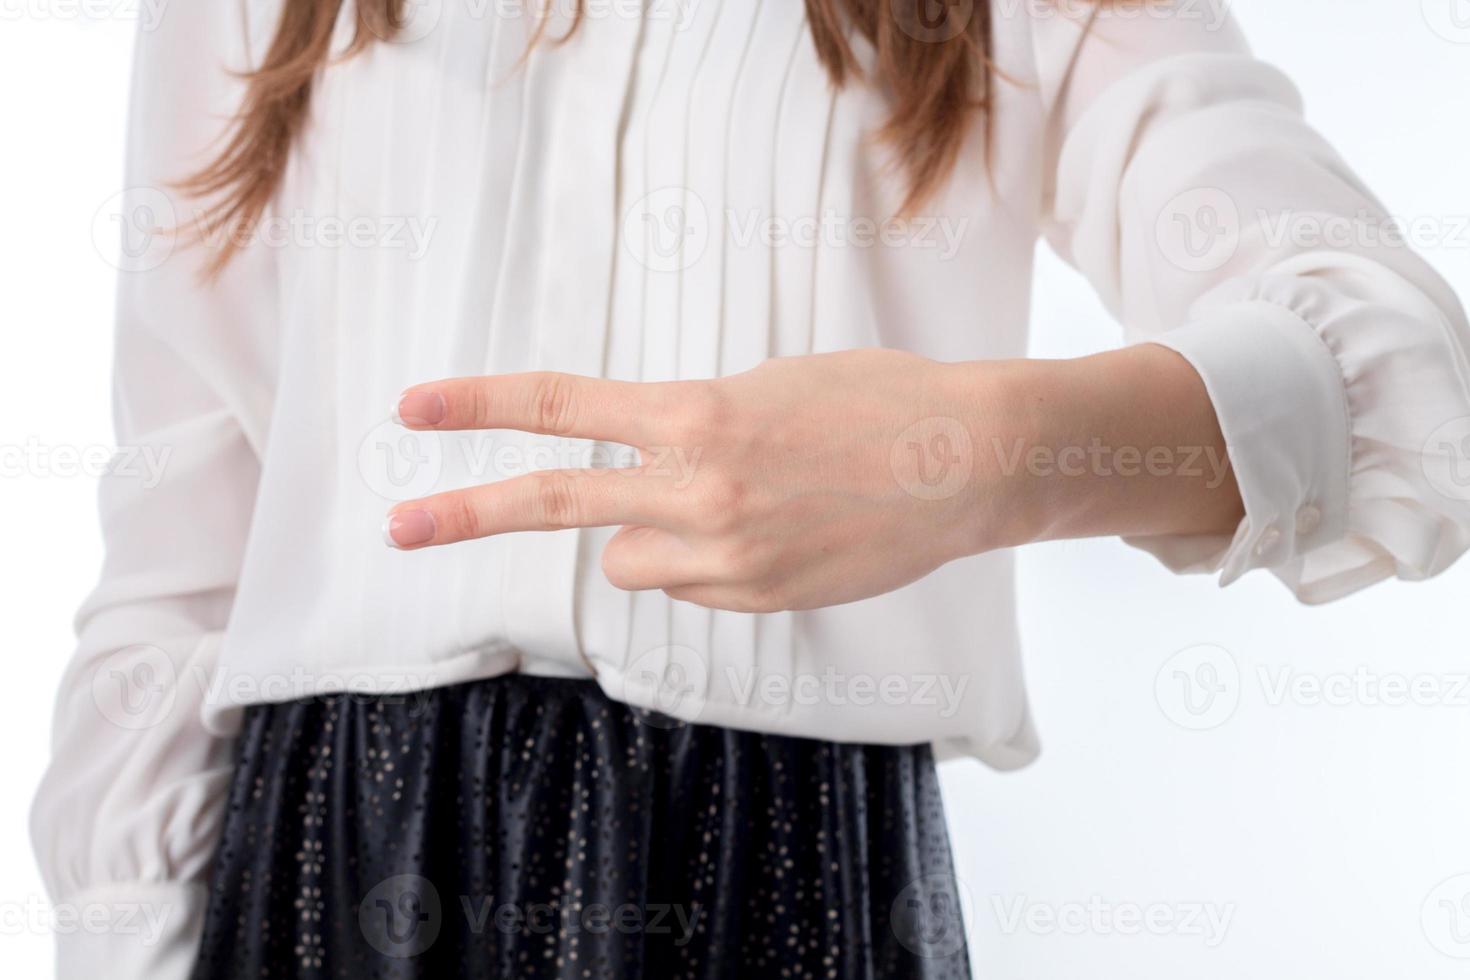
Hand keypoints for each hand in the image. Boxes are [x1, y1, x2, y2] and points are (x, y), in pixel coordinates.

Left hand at [384, 349, 1028, 611]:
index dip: (480, 404)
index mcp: (695, 412)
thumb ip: (690, 429)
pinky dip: (713, 567)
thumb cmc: (876, 404)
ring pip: (629, 562)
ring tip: (740, 508)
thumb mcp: (769, 388)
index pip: (562, 405)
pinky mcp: (757, 598)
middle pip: (555, 503)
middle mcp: (696, 487)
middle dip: (467, 514)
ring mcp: (724, 552)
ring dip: (654, 540)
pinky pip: (694, 586)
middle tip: (397, 529)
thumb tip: (640, 493)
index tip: (414, 407)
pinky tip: (780, 537)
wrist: (968, 461)